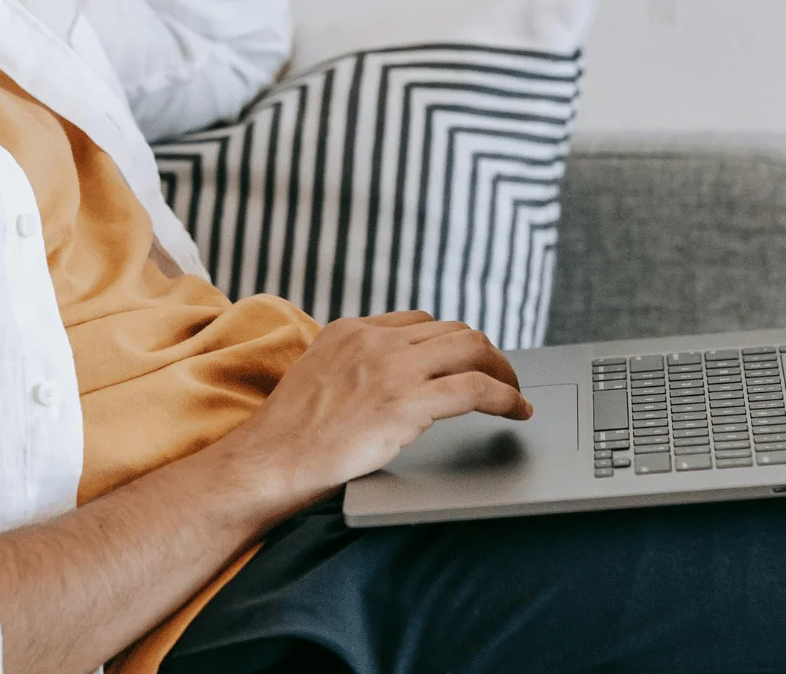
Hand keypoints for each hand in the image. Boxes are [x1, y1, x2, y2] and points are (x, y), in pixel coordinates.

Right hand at [224, 311, 532, 512]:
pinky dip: (506, 396)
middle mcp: (375, 340)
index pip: (420, 321)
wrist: (268, 463)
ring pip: (473, 350)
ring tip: (515, 392)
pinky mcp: (407, 403)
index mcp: (352, 331)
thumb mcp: (317, 376)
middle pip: (454, 330)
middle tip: (503, 376)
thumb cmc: (288, 436)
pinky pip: (477, 388)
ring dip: (503, 370)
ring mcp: (393, 368)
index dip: (451, 342)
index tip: (467, 360)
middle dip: (485, 352)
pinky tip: (516, 410)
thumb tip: (386, 380)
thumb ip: (353, 366)